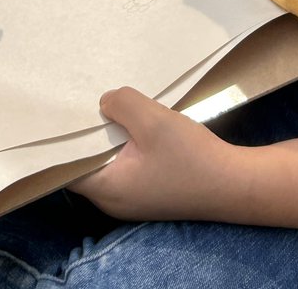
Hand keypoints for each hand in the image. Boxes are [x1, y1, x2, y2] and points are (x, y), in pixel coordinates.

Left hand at [71, 87, 242, 221]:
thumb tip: (104, 102)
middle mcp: (112, 200)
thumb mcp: (154, 121)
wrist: (235, 184)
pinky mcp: (150, 191)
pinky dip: (126, 144)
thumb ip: (123, 105)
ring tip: (110, 104)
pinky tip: (136, 122)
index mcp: (106, 189)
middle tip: (86, 98)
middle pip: (86, 162)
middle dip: (87, 132)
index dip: (62, 139)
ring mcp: (132, 198)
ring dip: (110, 136)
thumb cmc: (191, 157)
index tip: (63, 109)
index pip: (66, 167)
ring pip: (108, 161)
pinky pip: (126, 164)